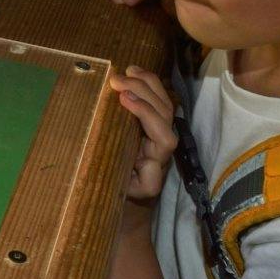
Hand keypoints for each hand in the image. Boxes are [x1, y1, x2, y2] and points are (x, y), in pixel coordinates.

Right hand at [111, 66, 178, 203]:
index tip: (124, 99)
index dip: (147, 116)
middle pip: (165, 116)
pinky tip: (134, 72)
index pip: (164, 139)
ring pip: (165, 107)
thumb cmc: (114, 200)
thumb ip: (129, 185)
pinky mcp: (153, 129)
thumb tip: (136, 161)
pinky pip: (158, 104)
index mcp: (153, 171)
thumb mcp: (117, 197)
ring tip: (127, 70)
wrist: (121, 207)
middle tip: (116, 81)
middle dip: (144, 93)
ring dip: (147, 84)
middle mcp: (161, 154)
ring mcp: (158, 138)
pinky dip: (147, 86)